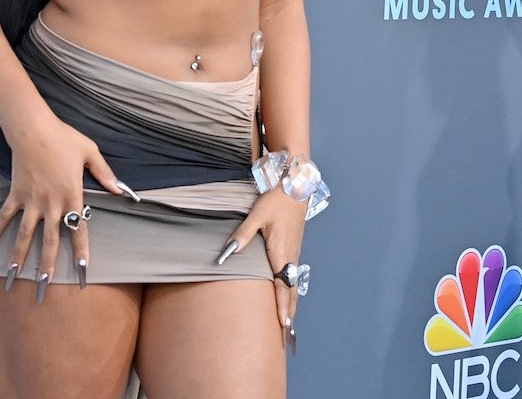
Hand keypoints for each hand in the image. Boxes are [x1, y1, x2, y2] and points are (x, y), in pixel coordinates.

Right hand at [0, 116, 123, 296]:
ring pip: (25, 234)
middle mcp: (51, 203)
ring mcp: (31, 200)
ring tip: (13, 276)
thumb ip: (105, 174)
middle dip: (47, 265)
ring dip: (19, 256)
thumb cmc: (65, 138)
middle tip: (44, 287)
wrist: (34, 129)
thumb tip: (121, 190)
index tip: (83, 270)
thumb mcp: (91, 153)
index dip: (81, 251)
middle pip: (50, 240)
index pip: (79, 229)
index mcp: (73, 195)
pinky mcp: (15, 194)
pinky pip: (5, 216)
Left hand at [220, 188, 306, 332]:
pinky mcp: (294, 248)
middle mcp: (291, 255)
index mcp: (282, 251)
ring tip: (288, 324)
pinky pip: (293, 275)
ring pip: (294, 284)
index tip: (283, 325)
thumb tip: (225, 254)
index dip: (283, 305)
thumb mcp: (256, 215)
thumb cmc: (276, 199)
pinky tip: (288, 297)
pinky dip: (291, 291)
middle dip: (290, 313)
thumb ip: (241, 236)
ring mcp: (294, 252)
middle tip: (287, 336)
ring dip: (291, 304)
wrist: (296, 184)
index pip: (284, 285)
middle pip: (292, 290)